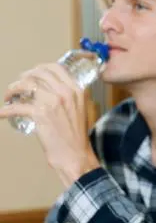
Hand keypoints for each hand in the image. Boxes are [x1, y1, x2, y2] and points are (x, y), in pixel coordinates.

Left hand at [0, 63, 99, 187]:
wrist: (75, 154)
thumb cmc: (76, 137)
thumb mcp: (80, 110)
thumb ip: (70, 97)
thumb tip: (53, 90)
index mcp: (76, 90)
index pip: (55, 68)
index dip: (39, 68)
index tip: (32, 74)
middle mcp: (65, 92)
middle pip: (38, 73)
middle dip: (23, 77)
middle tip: (18, 85)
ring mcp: (53, 101)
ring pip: (25, 85)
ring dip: (12, 90)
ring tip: (8, 97)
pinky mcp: (40, 114)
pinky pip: (16, 107)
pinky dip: (5, 110)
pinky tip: (2, 114)